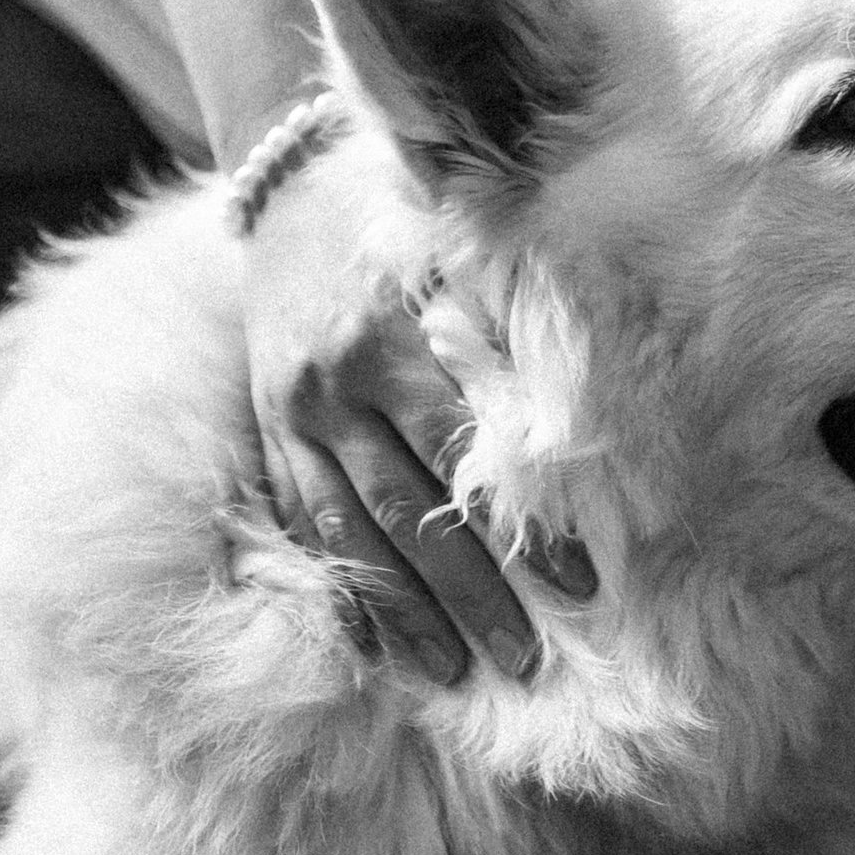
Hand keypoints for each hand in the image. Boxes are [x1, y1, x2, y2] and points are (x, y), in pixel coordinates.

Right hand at [237, 136, 582, 683]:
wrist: (291, 182)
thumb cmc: (408, 214)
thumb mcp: (464, 250)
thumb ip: (510, 330)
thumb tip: (584, 422)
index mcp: (395, 331)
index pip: (472, 452)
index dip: (525, 524)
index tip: (581, 588)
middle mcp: (337, 379)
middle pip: (411, 508)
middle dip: (471, 591)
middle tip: (525, 659)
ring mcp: (294, 408)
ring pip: (353, 528)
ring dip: (407, 609)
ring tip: (456, 672)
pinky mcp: (270, 422)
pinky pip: (303, 517)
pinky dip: (340, 582)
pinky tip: (374, 641)